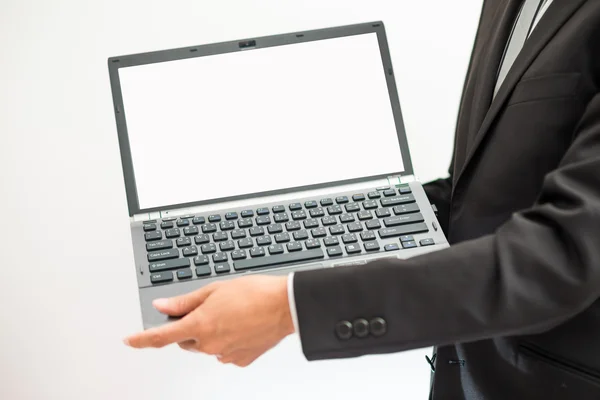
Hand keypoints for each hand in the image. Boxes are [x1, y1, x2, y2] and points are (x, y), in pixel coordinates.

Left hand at [123, 275, 293, 366]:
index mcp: (199, 325)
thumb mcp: (214, 290)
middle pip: (186, 340)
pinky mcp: (241, 360)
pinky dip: (228, 342)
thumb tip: (162, 306)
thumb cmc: (254, 293)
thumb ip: (184, 302)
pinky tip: (241, 327)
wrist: (285, 306)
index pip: (161, 337)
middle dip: (190, 327)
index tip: (130, 340)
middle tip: (209, 308)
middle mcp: (209, 344)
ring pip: (207, 346)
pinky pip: (226, 353)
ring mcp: (225, 354)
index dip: (142, 339)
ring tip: (232, 314)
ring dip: (211, 333)